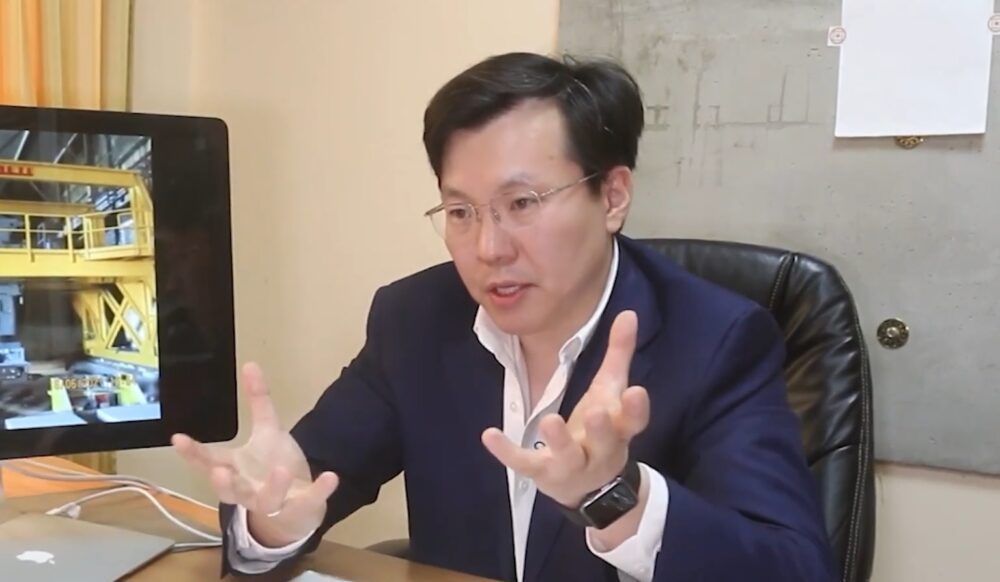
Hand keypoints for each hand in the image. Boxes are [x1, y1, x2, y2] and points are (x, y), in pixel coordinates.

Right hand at [171, 362, 337, 545]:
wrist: (297, 507)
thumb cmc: (271, 467)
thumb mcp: (266, 430)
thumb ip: (258, 401)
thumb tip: (251, 364)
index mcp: (236, 469)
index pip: (208, 461)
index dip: (192, 453)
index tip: (178, 438)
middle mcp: (249, 489)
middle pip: (230, 491)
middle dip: (223, 483)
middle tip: (219, 471)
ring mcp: (274, 501)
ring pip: (268, 500)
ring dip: (273, 487)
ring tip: (281, 470)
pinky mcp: (301, 507)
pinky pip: (309, 501)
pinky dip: (320, 490)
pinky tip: (331, 476)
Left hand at [481, 310, 649, 507]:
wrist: (590, 486)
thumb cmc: (602, 428)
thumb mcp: (611, 390)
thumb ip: (619, 353)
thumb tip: (629, 313)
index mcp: (619, 428)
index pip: (633, 421)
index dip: (636, 410)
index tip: (637, 391)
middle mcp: (600, 450)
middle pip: (605, 441)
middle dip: (601, 429)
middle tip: (595, 412)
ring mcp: (571, 464)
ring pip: (568, 456)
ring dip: (559, 440)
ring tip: (549, 421)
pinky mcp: (543, 473)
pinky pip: (524, 463)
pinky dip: (507, 451)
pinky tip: (489, 435)